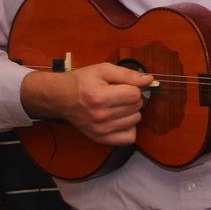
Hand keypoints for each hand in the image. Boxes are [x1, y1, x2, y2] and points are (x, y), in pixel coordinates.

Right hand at [21, 62, 150, 144]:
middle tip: (118, 94)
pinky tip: (120, 119)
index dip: (133, 87)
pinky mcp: (100, 139)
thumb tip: (149, 80)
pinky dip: (129, 128)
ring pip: (135, 121)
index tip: (122, 85)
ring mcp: (100, 130)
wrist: (60, 98)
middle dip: (132, 98)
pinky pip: (129, 138)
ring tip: (117, 106)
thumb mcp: (103, 70)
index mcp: (100, 97)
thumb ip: (128, 74)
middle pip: (136, 107)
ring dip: (131, 112)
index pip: (135, 94)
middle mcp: (100, 116)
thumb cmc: (82, 82)